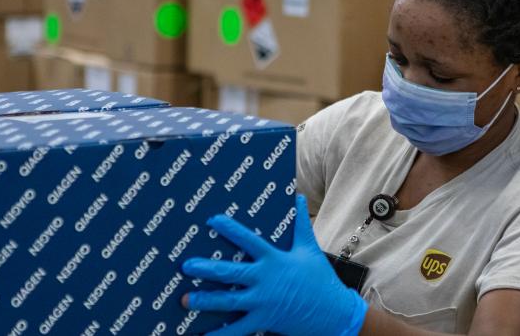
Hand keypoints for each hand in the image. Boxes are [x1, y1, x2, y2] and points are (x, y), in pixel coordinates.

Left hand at [181, 194, 367, 335]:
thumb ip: (300, 224)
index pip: (248, 240)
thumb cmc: (320, 278)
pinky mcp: (264, 321)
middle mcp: (265, 281)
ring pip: (229, 302)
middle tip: (186, 266)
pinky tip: (202, 335)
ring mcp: (263, 303)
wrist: (333, 312)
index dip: (230, 229)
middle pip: (231, 274)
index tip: (212, 220)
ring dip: (206, 301)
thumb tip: (298, 198)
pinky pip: (238, 330)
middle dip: (206, 270)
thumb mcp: (309, 248)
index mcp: (274, 260)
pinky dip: (220, 334)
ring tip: (186, 300)